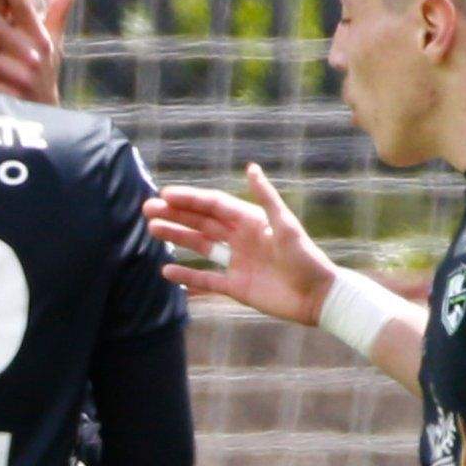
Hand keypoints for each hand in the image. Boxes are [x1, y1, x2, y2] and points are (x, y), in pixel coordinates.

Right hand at [148, 164, 341, 329]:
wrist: (318, 297)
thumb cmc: (307, 258)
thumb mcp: (286, 226)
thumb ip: (266, 198)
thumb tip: (251, 168)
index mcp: (251, 221)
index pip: (213, 206)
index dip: (190, 199)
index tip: (165, 195)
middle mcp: (241, 239)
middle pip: (202, 223)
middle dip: (175, 214)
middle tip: (148, 209)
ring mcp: (236, 263)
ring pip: (200, 246)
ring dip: (177, 237)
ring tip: (152, 229)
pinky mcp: (236, 287)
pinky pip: (205, 279)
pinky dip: (187, 276)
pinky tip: (166, 271)